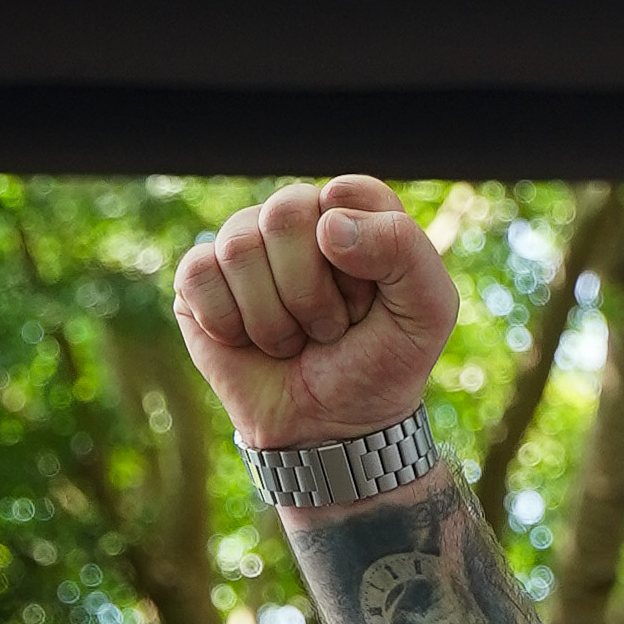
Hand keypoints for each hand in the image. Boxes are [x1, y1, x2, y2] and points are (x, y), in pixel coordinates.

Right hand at [173, 173, 459, 449]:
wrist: (328, 430)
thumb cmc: (380, 367)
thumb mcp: (426, 314)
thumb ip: (404, 251)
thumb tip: (327, 223)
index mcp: (354, 213)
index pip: (346, 193)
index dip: (361, 257)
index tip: (370, 303)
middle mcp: (296, 219)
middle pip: (284, 213)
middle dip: (310, 291)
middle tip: (328, 328)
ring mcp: (244, 245)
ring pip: (238, 248)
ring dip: (273, 318)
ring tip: (293, 340)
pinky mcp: (199, 279)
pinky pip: (197, 276)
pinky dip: (229, 326)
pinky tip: (249, 342)